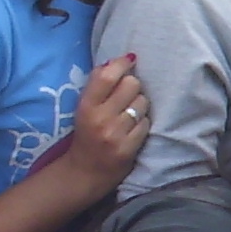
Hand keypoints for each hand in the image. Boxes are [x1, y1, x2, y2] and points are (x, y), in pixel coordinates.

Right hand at [60, 55, 149, 193]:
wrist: (85, 172)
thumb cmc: (86, 134)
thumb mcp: (84, 108)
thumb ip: (98, 85)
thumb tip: (120, 60)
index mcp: (86, 105)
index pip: (107, 76)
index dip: (122, 64)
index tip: (130, 60)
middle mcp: (101, 118)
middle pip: (132, 85)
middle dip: (133, 87)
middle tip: (127, 95)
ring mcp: (116, 134)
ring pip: (142, 103)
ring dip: (140, 105)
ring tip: (130, 114)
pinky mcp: (129, 148)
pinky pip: (146, 123)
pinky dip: (142, 124)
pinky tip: (133, 129)